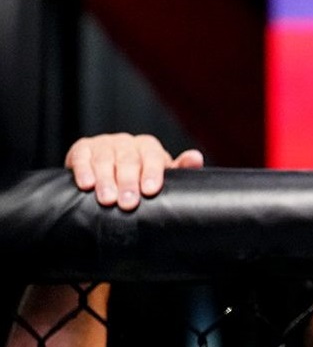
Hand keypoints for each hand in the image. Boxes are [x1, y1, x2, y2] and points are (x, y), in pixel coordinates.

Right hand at [65, 133, 203, 211]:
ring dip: (105, 180)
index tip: (150, 190)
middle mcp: (127, 142)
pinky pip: (82, 158)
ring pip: (105, 160)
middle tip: (128, 203)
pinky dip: (83, 171)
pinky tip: (86, 185)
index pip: (153, 157)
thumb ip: (179, 168)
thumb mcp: (161, 174)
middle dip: (128, 182)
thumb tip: (196, 157)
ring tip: (107, 199)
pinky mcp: (83, 149)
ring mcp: (104, 144)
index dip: (152, 173)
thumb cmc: (141, 176)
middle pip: (128, 160)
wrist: (110, 170)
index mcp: (149, 147)